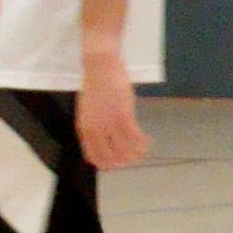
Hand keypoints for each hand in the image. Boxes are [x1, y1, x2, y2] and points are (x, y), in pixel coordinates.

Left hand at [77, 46, 150, 170]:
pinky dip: (143, 142)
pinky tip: (148, 140)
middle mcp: (96, 129)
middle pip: (111, 157)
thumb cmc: (95, 87)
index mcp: (85, 129)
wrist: (100, 68)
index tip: (118, 163)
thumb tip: (104, 140)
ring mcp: (109, 123)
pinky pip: (136, 136)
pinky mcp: (124, 115)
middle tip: (133, 158)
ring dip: (137, 154)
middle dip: (124, 162)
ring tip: (143, 150)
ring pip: (125, 150)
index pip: (94, 157)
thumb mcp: (87, 111)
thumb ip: (93, 126)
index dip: (107, 164)